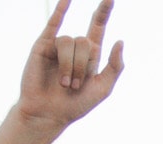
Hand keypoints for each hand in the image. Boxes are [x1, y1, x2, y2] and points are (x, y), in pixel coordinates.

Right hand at [14, 0, 125, 135]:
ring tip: (65, 84)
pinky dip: (60, 11)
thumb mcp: (103, 88)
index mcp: (91, 55)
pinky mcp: (43, 46)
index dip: (104, 12)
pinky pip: (53, 25)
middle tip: (75, 86)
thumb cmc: (76, 104)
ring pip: (70, 42)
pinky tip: (68, 0)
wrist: (50, 113)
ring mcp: (58, 46)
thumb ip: (114, 66)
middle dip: (83, 66)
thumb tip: (120, 40)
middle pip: (87, 42)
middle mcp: (75, 47)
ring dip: (70, 66)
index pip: (98, 27)